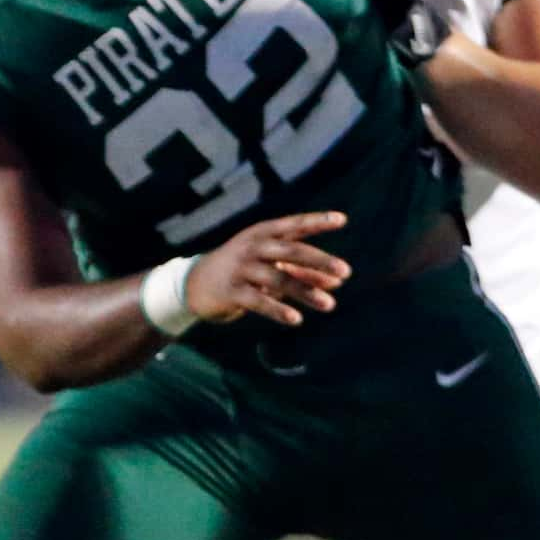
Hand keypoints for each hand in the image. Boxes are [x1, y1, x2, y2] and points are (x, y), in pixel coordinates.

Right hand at [186, 211, 350, 326]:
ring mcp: (241, 268)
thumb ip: (303, 271)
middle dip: (320, 261)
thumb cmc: (241, 270)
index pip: (294, 225)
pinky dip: (277, 310)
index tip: (341, 220)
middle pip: (291, 250)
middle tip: (346, 271)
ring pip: (279, 278)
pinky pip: (258, 301)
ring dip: (306, 292)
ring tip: (329, 305)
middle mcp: (253, 247)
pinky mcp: (232, 292)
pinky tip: (296, 319)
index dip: (317, 221)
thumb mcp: (271, 265)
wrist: (194, 284)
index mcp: (263, 234)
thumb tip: (338, 282)